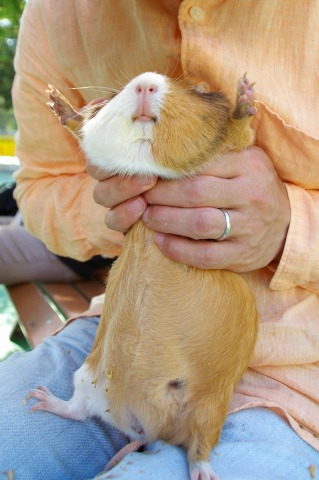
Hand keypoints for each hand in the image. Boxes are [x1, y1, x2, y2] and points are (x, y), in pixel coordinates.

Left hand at [91, 147, 290, 272]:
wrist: (285, 226)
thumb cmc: (253, 188)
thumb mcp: (244, 162)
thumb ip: (216, 154)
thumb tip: (166, 146)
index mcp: (249, 165)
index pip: (201, 164)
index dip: (168, 171)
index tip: (147, 174)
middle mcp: (251, 195)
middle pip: (196, 193)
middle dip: (161, 196)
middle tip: (142, 197)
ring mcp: (249, 227)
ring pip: (199, 224)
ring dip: (166, 221)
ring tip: (147, 217)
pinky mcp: (243, 255)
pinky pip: (205, 255)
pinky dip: (178, 249)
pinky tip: (160, 242)